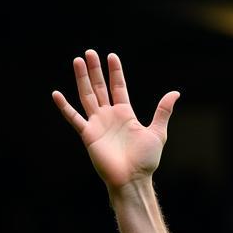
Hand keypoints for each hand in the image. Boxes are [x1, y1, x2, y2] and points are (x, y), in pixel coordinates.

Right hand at [52, 50, 178, 192]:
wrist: (133, 179)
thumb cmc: (146, 160)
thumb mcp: (158, 133)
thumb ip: (163, 112)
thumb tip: (175, 93)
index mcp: (126, 115)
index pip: (118, 88)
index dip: (115, 73)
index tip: (112, 56)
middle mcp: (110, 116)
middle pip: (100, 88)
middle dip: (95, 71)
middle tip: (90, 52)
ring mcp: (98, 124)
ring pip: (87, 96)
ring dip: (82, 79)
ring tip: (78, 61)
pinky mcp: (88, 135)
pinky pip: (74, 118)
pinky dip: (65, 107)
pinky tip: (56, 94)